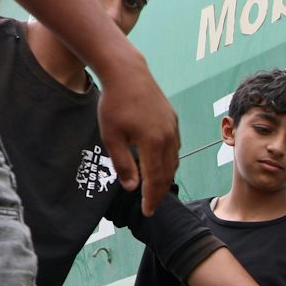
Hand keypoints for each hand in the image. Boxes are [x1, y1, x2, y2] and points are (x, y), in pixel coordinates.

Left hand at [95, 56, 180, 216]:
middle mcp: (168, 137)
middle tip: (152, 205)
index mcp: (153, 143)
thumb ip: (122, 164)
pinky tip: (159, 162)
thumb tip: (131, 188)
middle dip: (160, 192)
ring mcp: (173, 128)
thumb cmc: (115, 103)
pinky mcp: (173, 120)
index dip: (151, 198)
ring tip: (156, 188)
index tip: (147, 212)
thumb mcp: (111, 136)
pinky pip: (174, 146)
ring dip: (166, 177)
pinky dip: (168, 160)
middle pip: (168, 173)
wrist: (127, 72)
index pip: (155, 179)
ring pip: (174, 160)